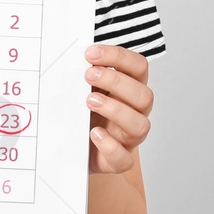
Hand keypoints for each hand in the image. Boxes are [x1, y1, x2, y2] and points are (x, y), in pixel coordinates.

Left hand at [81, 44, 151, 173]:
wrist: (75, 149)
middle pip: (144, 95)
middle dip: (116, 82)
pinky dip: (110, 146)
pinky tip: (94, 133)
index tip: (91, 53)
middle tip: (88, 75)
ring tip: (89, 101)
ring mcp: (129, 138)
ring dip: (115, 110)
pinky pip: (124, 158)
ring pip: (140, 125)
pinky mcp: (118, 160)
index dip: (119, 57)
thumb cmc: (84, 114)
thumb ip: (85, 76)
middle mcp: (135, 112)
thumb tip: (70, 56)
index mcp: (130, 89)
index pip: (139, 67)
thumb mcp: (85, 90)